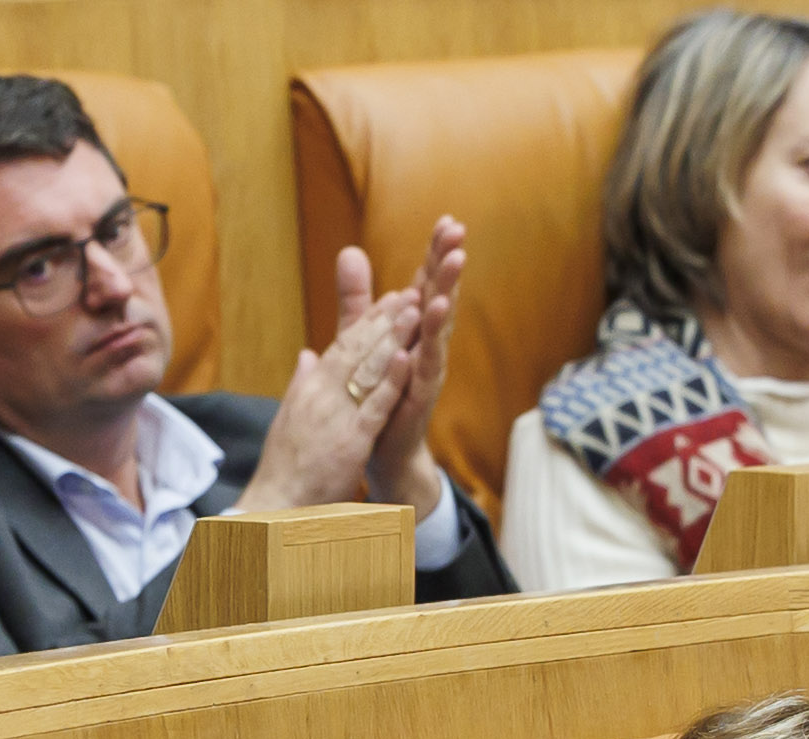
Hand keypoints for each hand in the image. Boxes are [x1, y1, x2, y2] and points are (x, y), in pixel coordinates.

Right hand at [234, 287, 413, 515]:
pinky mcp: (350, 441)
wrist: (275, 506)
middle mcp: (320, 395)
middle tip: (410, 292)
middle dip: (384, 319)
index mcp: (308, 389)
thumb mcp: (290, 419)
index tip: (390, 298)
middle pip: (357, 349)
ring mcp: (335, 417)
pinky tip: (406, 356)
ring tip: (414, 309)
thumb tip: (307, 356)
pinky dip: (391, 380)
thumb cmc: (284, 468)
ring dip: (392, 336)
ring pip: (368, 369)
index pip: (342, 347)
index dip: (368, 321)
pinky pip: (374, 405)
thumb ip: (302, 384)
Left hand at [349, 223, 462, 518]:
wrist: (382, 448)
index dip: (435, 253)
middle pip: (440, 295)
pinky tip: (430, 319)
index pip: (427, 282)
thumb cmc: (377, 390)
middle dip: (449, 264)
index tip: (447, 221)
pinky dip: (428, 342)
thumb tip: (349, 250)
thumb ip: (358, 298)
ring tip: (454, 267)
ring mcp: (427, 368)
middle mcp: (427, 343)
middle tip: (459, 233)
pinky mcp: (420, 394)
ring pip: (439, 326)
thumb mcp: (362, 337)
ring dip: (446, 294)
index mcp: (413, 327)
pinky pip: (425, 365)